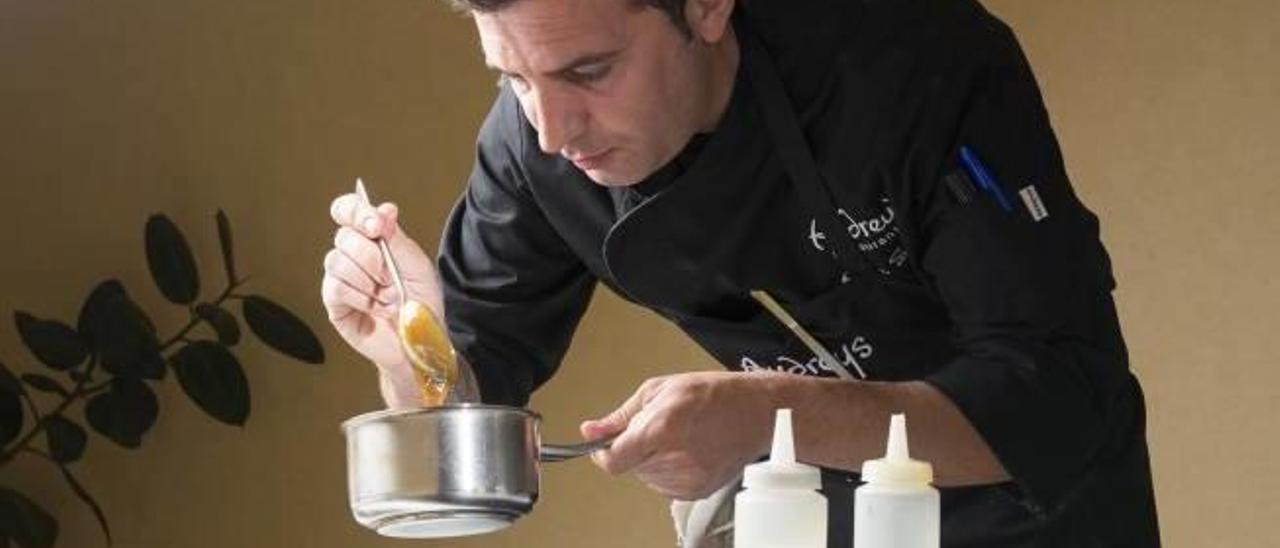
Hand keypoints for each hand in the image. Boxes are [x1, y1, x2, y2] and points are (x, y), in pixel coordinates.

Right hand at [322, 192, 443, 407]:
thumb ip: (397, 238)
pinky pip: (335, 288)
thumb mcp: (417, 266)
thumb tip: (384, 209)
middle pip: (343, 236)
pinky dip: (360, 298)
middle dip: (371, 256)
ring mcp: (341, 278)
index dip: (356, 212)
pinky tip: (375, 308)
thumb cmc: (421, 305)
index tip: (375, 225)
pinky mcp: (334, 303)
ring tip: (386, 297)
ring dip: (368, 281)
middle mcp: (353, 256)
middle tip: (390, 277)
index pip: (348, 211)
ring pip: (337, 261)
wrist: (419, 343)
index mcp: (373, 240)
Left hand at [580, 372, 778, 499]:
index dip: (602, 454)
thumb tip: (591, 430)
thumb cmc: (714, 395)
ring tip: (678, 436)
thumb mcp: (660, 390)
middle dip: (634, 449)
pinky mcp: (697, 491)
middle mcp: (674, 459)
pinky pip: (664, 486)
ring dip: (651, 460)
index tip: (604, 446)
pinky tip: (687, 451)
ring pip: (646, 477)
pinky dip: (667, 470)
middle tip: (659, 427)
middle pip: (630, 467)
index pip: (613, 461)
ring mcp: (687, 479)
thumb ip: (621, 416)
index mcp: (662, 429)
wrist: (758, 413)